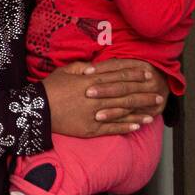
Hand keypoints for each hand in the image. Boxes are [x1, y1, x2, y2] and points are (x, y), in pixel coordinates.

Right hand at [44, 59, 167, 135]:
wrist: (35, 110)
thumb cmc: (49, 88)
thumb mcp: (65, 71)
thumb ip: (82, 67)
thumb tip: (96, 66)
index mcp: (90, 80)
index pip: (118, 76)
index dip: (135, 76)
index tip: (148, 76)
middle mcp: (96, 97)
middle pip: (125, 94)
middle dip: (143, 94)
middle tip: (158, 94)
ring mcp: (94, 114)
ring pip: (122, 111)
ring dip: (140, 111)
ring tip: (154, 112)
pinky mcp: (90, 129)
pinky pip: (112, 128)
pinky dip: (126, 127)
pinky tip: (138, 126)